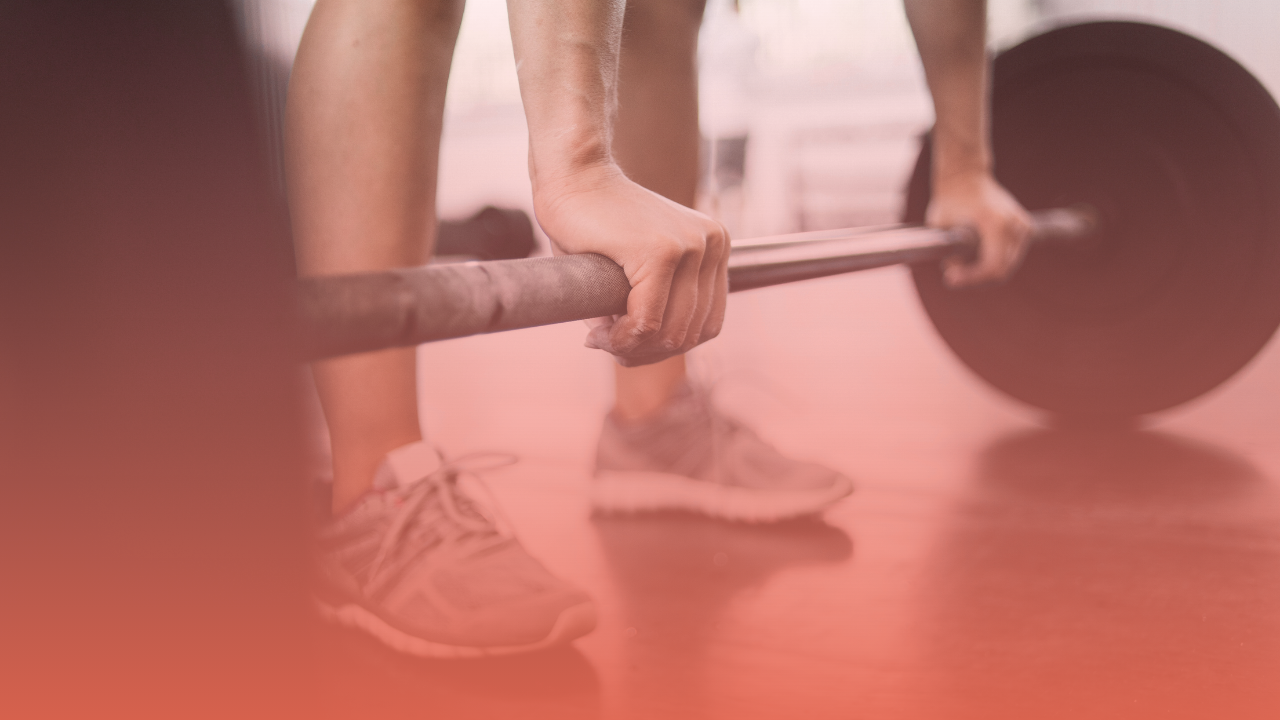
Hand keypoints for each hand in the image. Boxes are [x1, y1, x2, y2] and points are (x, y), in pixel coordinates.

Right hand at [534, 163, 729, 366]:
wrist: (571, 176)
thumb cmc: (594, 223)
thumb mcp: (637, 269)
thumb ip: (653, 307)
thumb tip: (645, 355)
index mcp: (715, 247)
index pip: (707, 323)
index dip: (666, 348)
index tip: (626, 344)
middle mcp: (713, 244)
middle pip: (691, 333)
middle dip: (648, 353)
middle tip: (609, 346)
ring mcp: (690, 246)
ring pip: (670, 332)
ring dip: (633, 349)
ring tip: (601, 340)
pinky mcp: (661, 251)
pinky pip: (647, 320)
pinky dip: (622, 338)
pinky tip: (599, 334)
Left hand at [926, 170, 1031, 286]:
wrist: (965, 177)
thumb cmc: (950, 200)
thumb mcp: (940, 227)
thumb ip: (949, 253)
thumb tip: (955, 272)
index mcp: (995, 223)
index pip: (993, 266)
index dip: (972, 279)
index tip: (949, 279)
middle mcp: (1014, 225)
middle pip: (1002, 270)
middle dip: (976, 279)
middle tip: (952, 276)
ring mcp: (1023, 226)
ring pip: (1007, 266)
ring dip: (984, 271)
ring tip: (960, 262)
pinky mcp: (1025, 227)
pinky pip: (1011, 256)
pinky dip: (994, 261)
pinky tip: (974, 255)